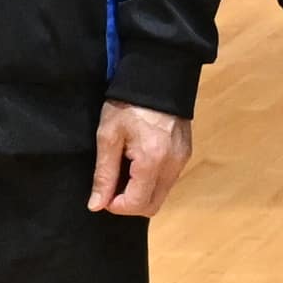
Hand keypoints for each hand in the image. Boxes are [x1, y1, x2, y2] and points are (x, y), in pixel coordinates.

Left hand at [88, 102, 194, 219]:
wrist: (156, 76)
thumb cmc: (127, 104)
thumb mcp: (108, 136)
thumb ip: (104, 174)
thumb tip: (96, 205)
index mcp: (152, 161)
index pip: (137, 204)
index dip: (116, 205)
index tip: (104, 192)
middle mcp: (173, 165)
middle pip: (152, 206)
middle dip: (130, 204)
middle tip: (114, 186)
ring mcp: (182, 160)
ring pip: (161, 194)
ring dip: (142, 193)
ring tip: (125, 171)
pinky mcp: (186, 153)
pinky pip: (168, 181)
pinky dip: (152, 181)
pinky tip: (139, 163)